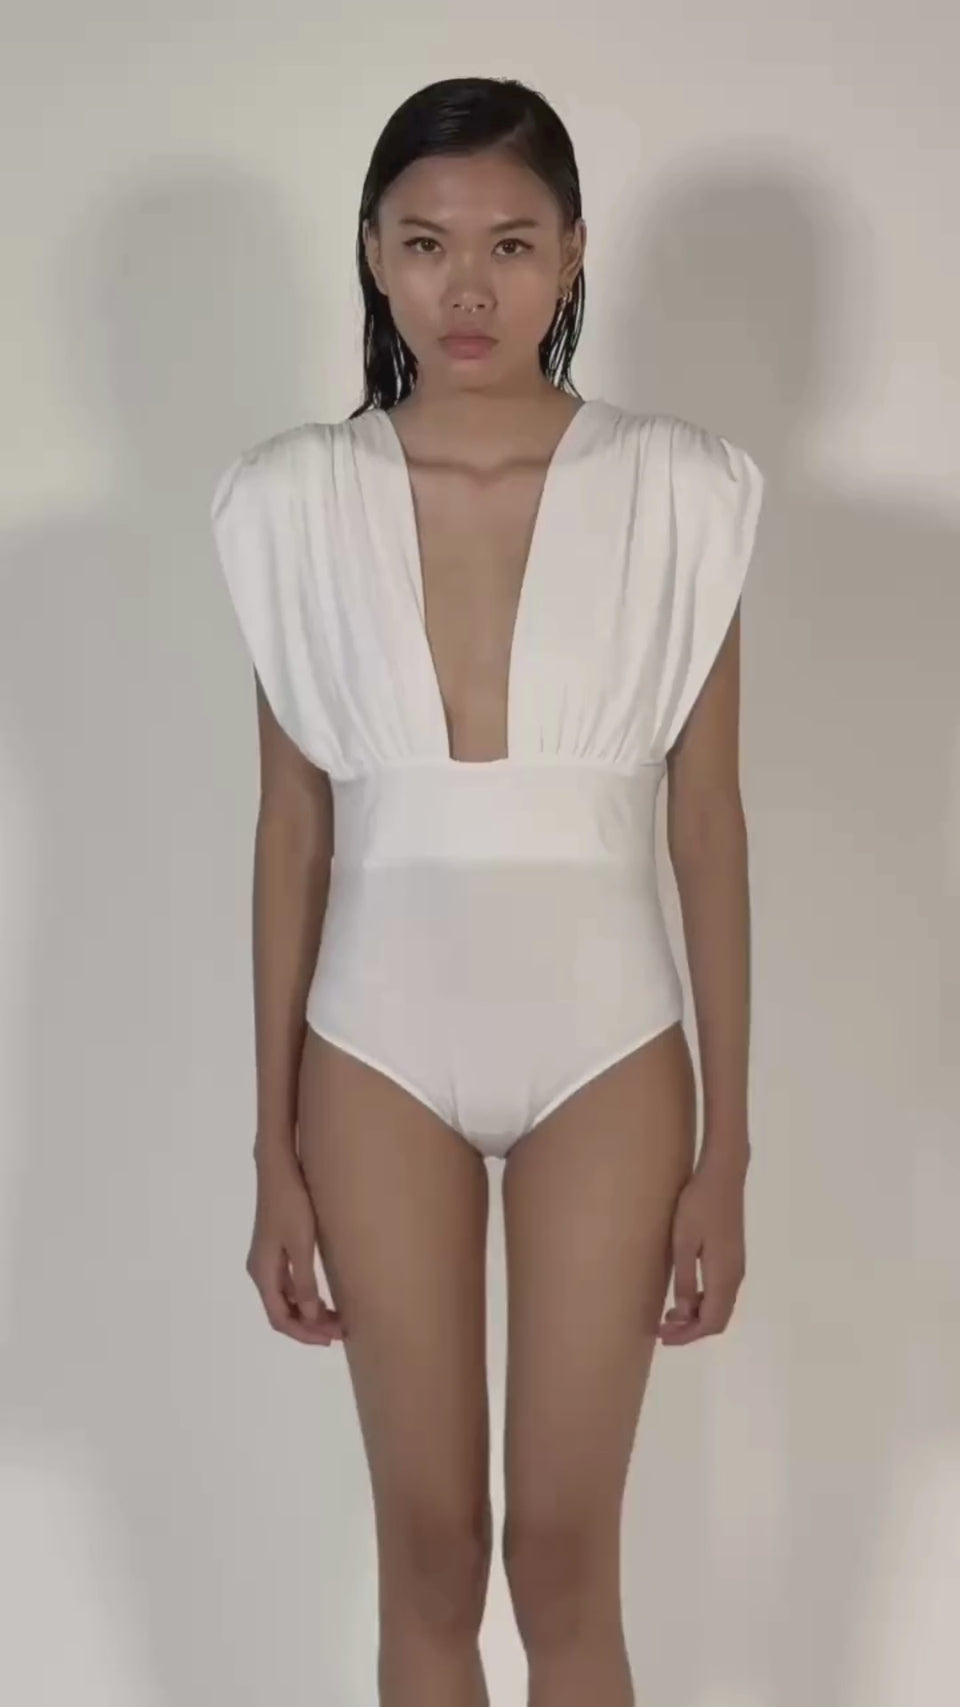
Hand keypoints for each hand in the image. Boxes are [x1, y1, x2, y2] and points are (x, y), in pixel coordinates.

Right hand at [246, 1143, 343, 1344]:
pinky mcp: (275, 1250)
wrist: (278, 1170)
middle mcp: (260, 1271)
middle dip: (309, 1326)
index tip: (330, 1339)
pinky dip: (306, 1296)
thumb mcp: (302, 1244)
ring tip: (337, 1319)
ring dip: (309, 1312)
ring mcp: (267, 1260)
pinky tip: (325, 1297)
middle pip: (282, 1311)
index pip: (280, 1318)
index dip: (303, 1333)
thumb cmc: (292, 1204)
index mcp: (262, 1273)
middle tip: (340, 1332)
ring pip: (287, 1299)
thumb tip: (310, 1316)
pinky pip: (289, 1284)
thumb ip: (305, 1281)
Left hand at [658, 1146, 747, 1344]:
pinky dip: (703, 1302)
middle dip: (691, 1330)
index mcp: (723, 1276)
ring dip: (697, 1316)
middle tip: (662, 1328)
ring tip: (669, 1314)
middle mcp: (735, 1277)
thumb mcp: (684, 1243)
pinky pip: (720, 1292)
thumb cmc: (698, 1205)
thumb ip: (685, 1280)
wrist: (723, 1175)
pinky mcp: (733, 1256)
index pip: (710, 1322)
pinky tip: (685, 1294)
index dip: (688, 1336)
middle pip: (718, 1319)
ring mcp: (736, 1266)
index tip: (664, 1337)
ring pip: (720, 1306)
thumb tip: (685, 1314)